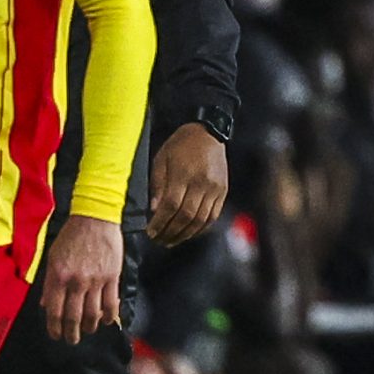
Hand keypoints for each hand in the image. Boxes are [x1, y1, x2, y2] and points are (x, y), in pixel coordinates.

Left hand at [40, 215, 124, 342]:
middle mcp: (76, 282)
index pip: (55, 311)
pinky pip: (111, 304)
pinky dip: (109, 316)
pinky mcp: (112, 277)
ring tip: (88, 331)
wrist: (94, 219)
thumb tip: (46, 305)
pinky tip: (107, 321)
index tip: (56, 336)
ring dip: (90, 327)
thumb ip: (49, 283)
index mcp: (58, 277)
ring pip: (93, 314)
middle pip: (73, 317)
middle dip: (72, 333)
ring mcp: (95, 280)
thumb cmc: (71, 236)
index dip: (55, 328)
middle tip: (72, 340)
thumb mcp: (53, 257)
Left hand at [148, 122, 229, 245]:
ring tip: (172, 240)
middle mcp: (202, 183)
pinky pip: (213, 216)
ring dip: (185, 234)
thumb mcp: (161, 159)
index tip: (151, 232)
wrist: (208, 133)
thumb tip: (154, 210)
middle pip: (186, 216)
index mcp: (184, 173)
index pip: (171, 205)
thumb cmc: (181, 145)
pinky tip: (189, 233)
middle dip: (170, 232)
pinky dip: (200, 228)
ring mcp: (215, 188)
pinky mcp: (222, 192)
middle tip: (159, 240)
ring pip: (200, 220)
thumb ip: (158, 185)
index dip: (160, 222)